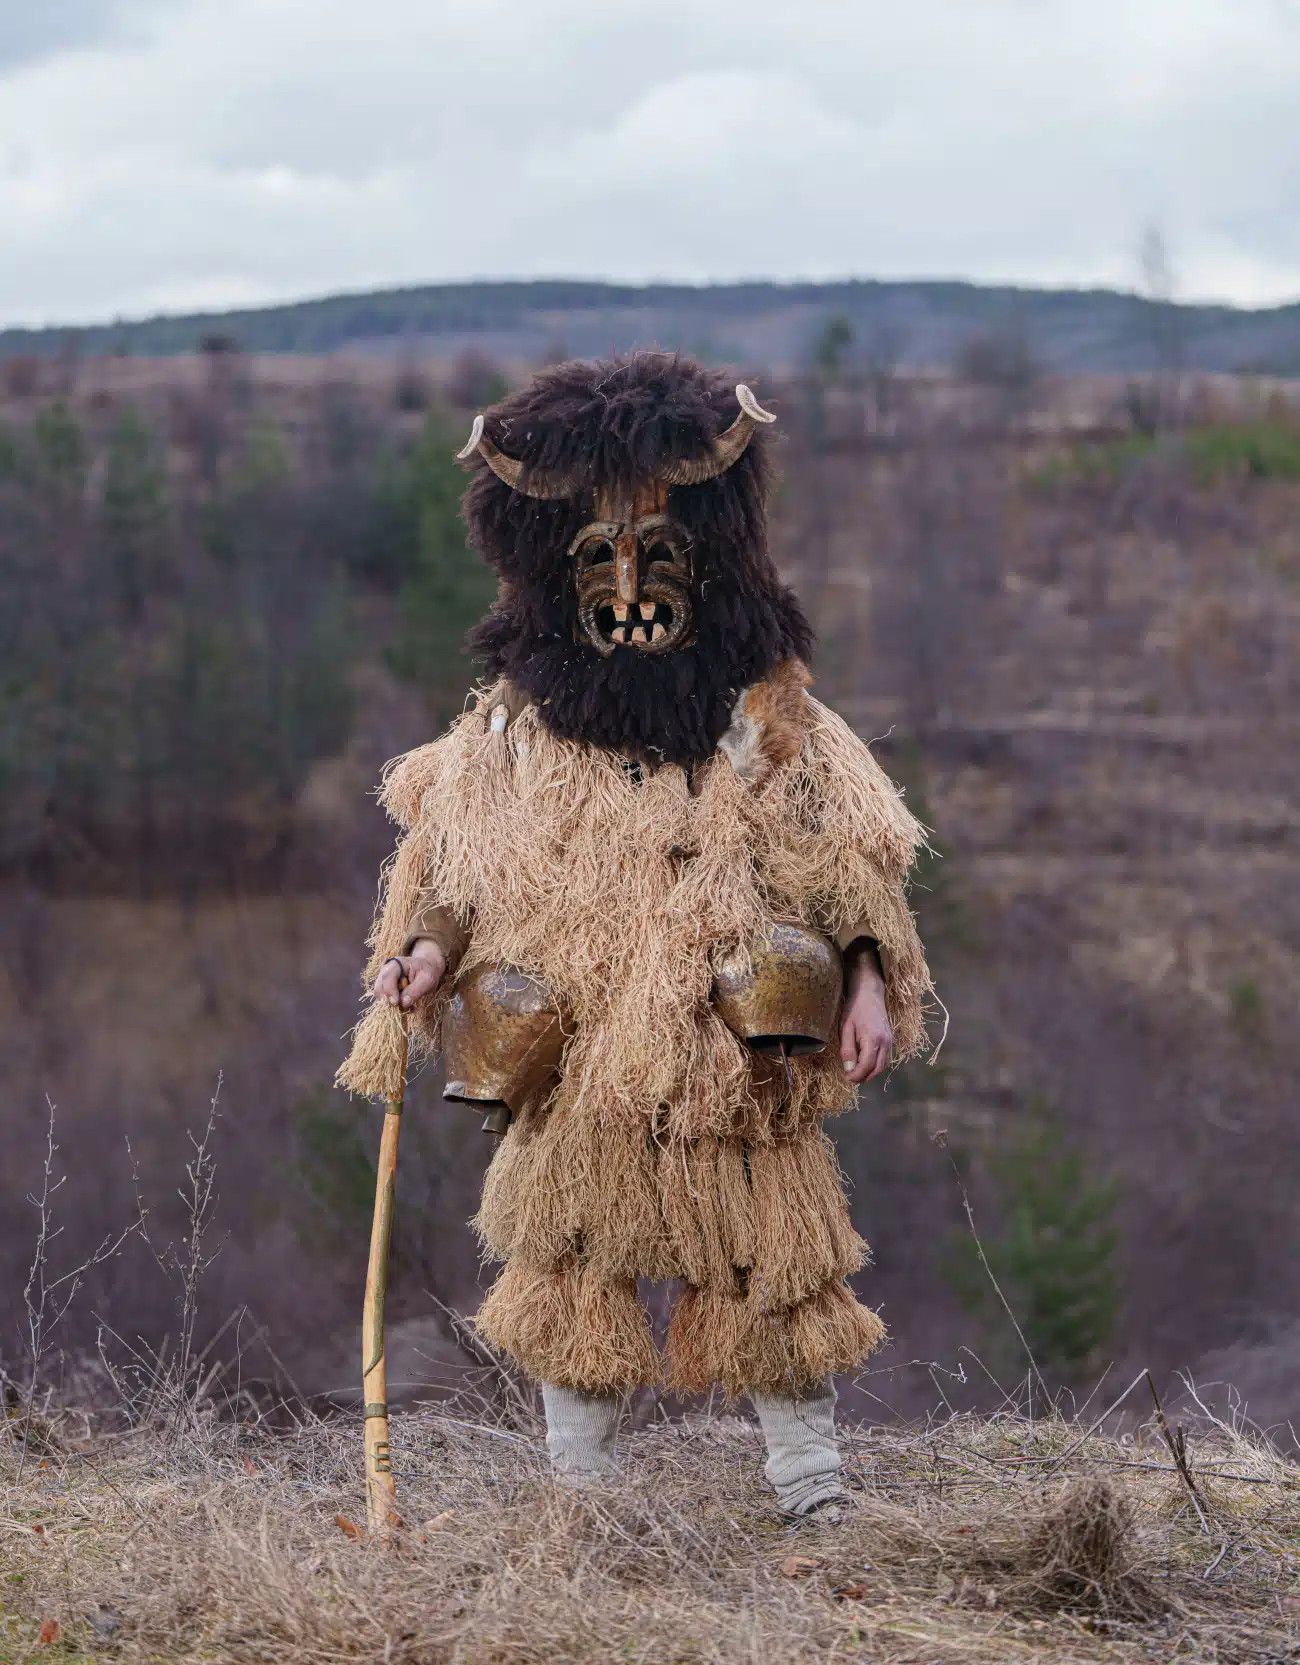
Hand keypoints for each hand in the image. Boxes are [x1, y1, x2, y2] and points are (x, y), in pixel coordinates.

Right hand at [373, 941, 446, 1010]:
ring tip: (409, 1006)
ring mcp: (383, 980)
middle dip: (390, 1001)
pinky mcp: (385, 989)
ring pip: (380, 996)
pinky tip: (406, 1005)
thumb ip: (415, 990)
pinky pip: (385, 1000)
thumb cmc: (427, 972)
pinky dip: (395, 1006)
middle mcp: (386, 971)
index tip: (396, 1003)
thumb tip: (403, 1003)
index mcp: (396, 964)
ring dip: (393, 1005)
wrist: (426, 970)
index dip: (390, 991)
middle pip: (379, 988)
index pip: (387, 977)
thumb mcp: (427, 980)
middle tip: (404, 1007)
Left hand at [840, 942, 892, 1084]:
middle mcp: (885, 1042)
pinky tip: (866, 1063)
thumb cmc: (854, 1008)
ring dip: (872, 1072)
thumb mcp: (845, 1028)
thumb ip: (847, 1050)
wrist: (869, 992)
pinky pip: (886, 1058)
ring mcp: (890, 1040)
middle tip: (851, 1078)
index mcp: (873, 1039)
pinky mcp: (890, 1038)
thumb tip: (849, 1069)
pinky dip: (877, 1065)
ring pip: (884, 1065)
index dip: (857, 1076)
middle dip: (865, 1077)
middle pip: (878, 1069)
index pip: (867, 1066)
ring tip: (857, 1073)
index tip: (847, 1078)